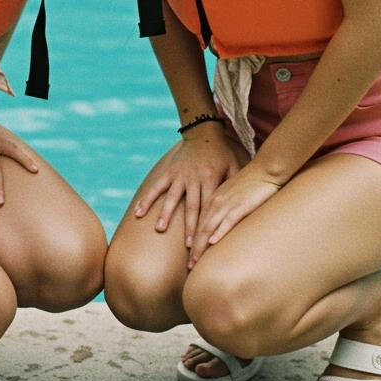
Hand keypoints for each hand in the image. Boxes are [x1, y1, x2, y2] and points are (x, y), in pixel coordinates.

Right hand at [132, 126, 248, 246]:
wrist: (204, 133)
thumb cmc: (222, 154)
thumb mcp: (234, 166)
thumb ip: (236, 186)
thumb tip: (242, 208)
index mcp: (211, 179)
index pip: (209, 207)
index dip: (207, 226)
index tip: (206, 243)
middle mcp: (194, 178)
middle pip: (191, 207)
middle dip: (189, 228)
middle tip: (187, 247)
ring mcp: (179, 175)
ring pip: (171, 197)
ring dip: (165, 214)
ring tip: (159, 229)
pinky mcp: (170, 172)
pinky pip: (157, 187)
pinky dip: (147, 199)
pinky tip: (139, 213)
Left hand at [188, 162, 282, 266]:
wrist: (265, 169)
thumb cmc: (251, 183)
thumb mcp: (233, 194)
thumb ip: (225, 207)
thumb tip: (222, 225)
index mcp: (213, 199)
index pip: (200, 223)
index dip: (194, 241)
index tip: (190, 257)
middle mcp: (217, 201)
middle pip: (201, 228)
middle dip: (195, 249)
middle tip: (189, 266)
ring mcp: (228, 203)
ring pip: (210, 227)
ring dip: (202, 246)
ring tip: (196, 261)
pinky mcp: (241, 205)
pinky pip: (228, 220)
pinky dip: (219, 232)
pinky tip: (213, 243)